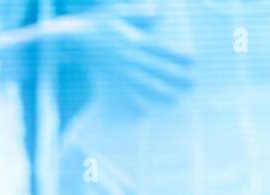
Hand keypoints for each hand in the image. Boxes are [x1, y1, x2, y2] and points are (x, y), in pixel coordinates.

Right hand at [64, 5, 192, 110]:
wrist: (76, 40)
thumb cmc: (97, 22)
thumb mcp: (116, 11)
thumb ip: (138, 13)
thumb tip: (158, 12)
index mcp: (132, 40)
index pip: (159, 47)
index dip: (176, 53)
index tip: (192, 59)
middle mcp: (129, 57)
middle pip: (156, 68)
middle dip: (175, 76)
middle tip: (192, 84)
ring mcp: (121, 70)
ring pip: (144, 82)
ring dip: (161, 92)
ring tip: (177, 99)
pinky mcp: (113, 78)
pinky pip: (127, 91)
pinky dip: (139, 101)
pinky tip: (150, 109)